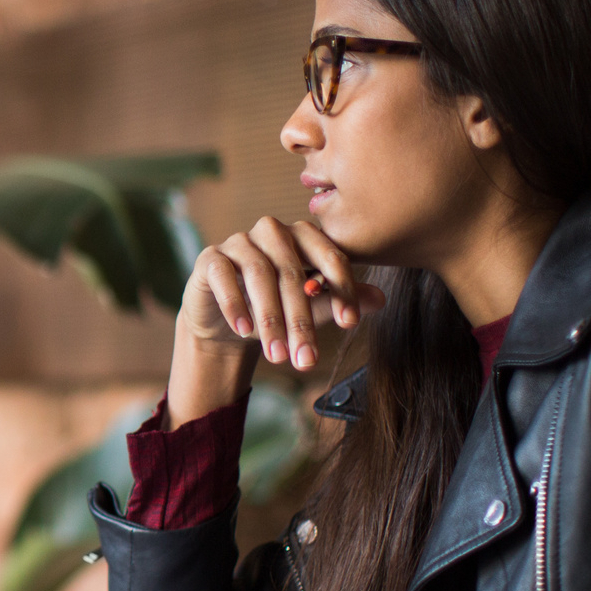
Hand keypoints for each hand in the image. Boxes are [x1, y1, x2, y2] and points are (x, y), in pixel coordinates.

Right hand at [182, 216, 381, 371]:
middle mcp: (272, 231)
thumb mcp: (311, 309)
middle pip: (292, 271)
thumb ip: (338, 300)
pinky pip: (223, 276)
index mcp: (303, 236)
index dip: (341, 288)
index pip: (329, 254)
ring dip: (270, 319)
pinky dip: (235, 304)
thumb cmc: (274, 310)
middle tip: (308, 359)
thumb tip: (380, 299)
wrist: (226, 323)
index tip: (350, 324)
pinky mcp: (210, 258)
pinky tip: (243, 329)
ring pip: (259, 275)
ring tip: (278, 356)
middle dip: (301, 320)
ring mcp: (238, 241)